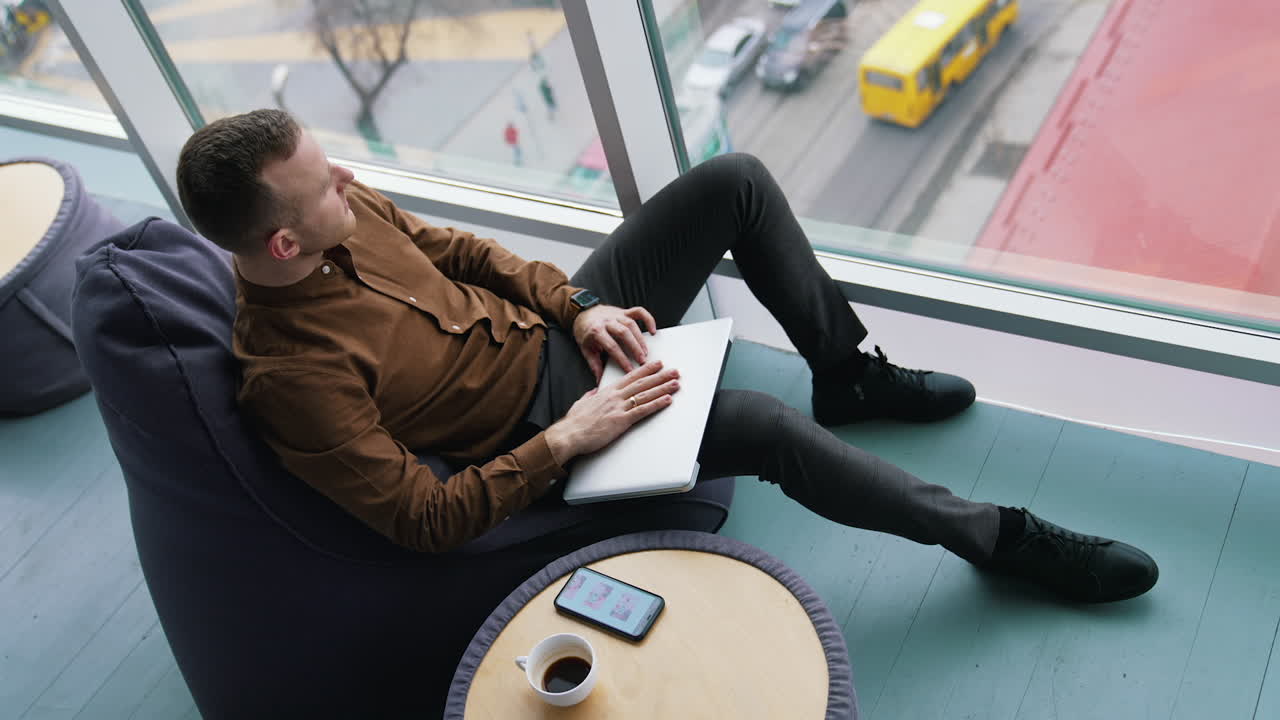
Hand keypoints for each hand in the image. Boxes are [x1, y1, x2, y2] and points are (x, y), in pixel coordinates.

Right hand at [544, 360, 679, 464]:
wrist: (570, 434)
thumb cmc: (574, 422)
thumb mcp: (581, 403)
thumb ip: (589, 397)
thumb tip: (593, 393)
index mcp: (607, 392)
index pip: (630, 377)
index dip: (646, 370)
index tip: (657, 364)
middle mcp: (615, 396)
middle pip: (642, 383)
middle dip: (660, 376)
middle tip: (674, 371)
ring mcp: (619, 407)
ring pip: (645, 394)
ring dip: (663, 388)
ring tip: (676, 383)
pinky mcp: (621, 420)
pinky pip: (643, 410)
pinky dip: (656, 404)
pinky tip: (667, 400)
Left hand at [572, 304, 657, 381]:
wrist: (583, 313)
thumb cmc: (585, 332)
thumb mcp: (586, 349)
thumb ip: (594, 364)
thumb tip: (599, 381)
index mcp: (596, 331)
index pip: (611, 346)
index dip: (622, 359)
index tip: (630, 370)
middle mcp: (607, 321)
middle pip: (624, 333)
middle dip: (635, 348)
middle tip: (642, 361)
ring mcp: (616, 314)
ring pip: (632, 324)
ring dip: (640, 339)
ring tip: (646, 352)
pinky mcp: (624, 311)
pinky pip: (639, 312)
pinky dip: (648, 319)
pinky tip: (653, 330)